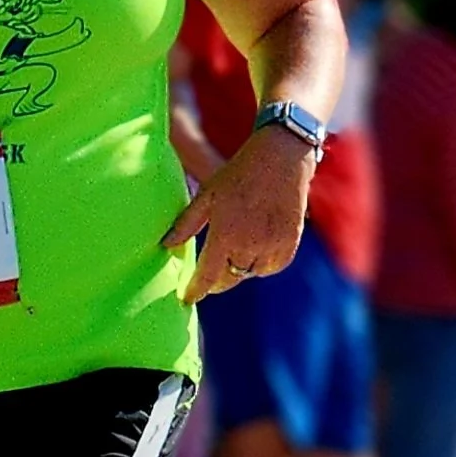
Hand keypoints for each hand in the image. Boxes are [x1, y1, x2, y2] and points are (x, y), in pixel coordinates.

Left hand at [162, 122, 313, 304]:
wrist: (281, 158)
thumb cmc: (239, 173)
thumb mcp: (207, 194)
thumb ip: (186, 223)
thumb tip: (165, 245)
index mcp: (225, 234)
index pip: (207, 276)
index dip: (195, 291)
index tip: (187, 298)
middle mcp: (249, 245)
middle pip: (229, 280)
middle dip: (216, 280)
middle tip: (209, 274)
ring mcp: (272, 246)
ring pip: (250, 273)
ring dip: (239, 268)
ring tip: (235, 248)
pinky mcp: (290, 243)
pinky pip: (272, 267)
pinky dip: (262, 264)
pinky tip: (256, 247)